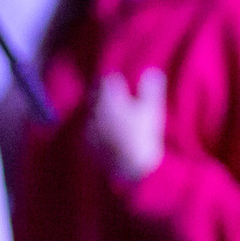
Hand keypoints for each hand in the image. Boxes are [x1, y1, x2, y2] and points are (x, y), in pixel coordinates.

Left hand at [88, 67, 166, 184]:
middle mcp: (94, 108)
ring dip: (100, 112)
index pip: (108, 79)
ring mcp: (88, 126)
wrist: (132, 169)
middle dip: (106, 95)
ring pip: (92, 111)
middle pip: (97, 94)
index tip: (124, 85)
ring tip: (113, 118)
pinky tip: (107, 135)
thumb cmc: (143, 136)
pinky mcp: (87, 143)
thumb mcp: (152, 110)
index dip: (117, 81)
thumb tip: (152, 71)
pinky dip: (96, 129)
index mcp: (109, 97)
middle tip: (119, 101)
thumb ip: (150, 88)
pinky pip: (89, 130)